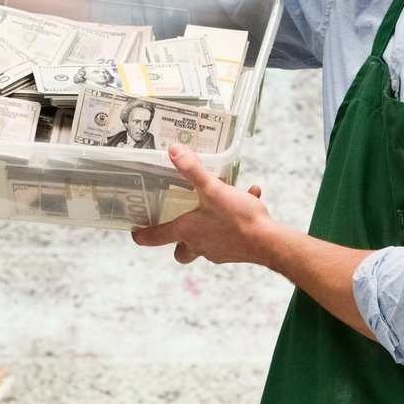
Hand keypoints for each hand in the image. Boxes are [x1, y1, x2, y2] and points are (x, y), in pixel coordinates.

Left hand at [131, 143, 279, 266]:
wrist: (268, 242)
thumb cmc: (238, 219)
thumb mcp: (213, 189)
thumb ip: (192, 169)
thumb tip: (173, 150)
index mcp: (187, 231)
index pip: (155, 237)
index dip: (142, 235)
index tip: (135, 233)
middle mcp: (199, 245)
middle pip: (181, 252)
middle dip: (178, 243)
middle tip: (179, 229)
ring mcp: (217, 251)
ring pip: (205, 245)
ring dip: (209, 227)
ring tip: (223, 205)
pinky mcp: (234, 252)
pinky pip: (229, 236)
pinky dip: (234, 222)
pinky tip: (249, 200)